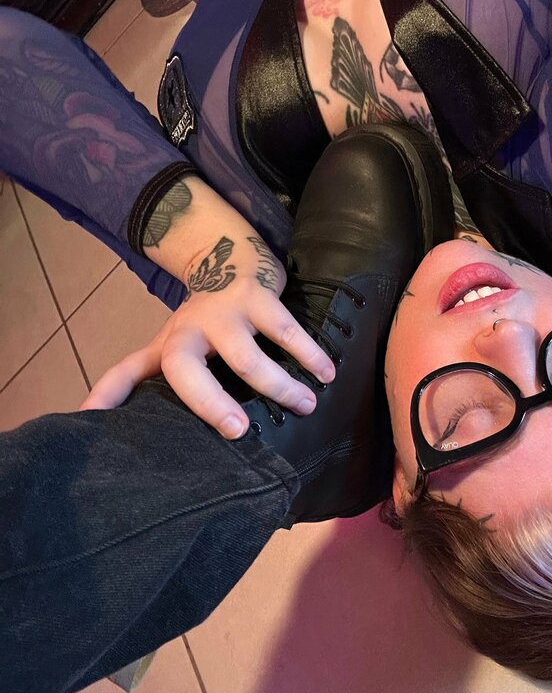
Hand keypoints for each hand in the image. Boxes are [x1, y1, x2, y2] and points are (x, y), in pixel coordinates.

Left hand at [80, 234, 335, 437]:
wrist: (229, 260)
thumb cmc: (199, 324)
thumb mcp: (164, 349)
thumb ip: (131, 381)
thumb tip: (84, 417)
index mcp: (166, 348)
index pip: (128, 372)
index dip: (107, 396)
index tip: (91, 422)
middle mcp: (188, 330)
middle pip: (187, 369)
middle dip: (210, 402)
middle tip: (239, 432)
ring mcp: (224, 311)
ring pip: (247, 357)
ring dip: (280, 385)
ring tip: (307, 405)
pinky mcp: (258, 296)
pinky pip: (286, 329)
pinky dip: (309, 354)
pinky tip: (327, 373)